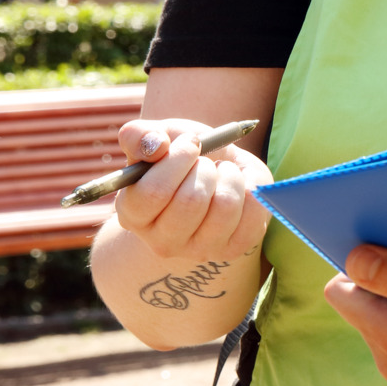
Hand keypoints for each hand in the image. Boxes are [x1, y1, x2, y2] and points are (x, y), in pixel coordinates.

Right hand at [113, 118, 271, 262]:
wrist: (213, 177)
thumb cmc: (179, 159)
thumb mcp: (157, 139)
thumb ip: (140, 136)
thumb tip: (156, 145)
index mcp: (133, 214)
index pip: (153, 192)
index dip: (177, 160)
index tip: (191, 142)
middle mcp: (161, 241)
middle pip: (191, 201)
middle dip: (205, 168)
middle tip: (206, 161)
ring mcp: (198, 250)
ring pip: (225, 206)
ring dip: (230, 176)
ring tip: (223, 172)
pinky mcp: (233, 249)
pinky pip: (253, 214)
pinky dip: (253, 188)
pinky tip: (241, 186)